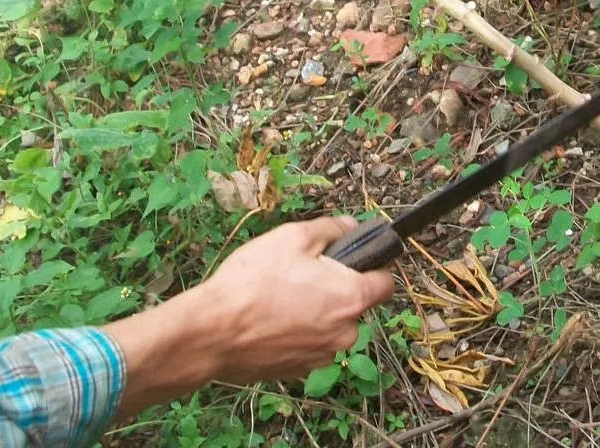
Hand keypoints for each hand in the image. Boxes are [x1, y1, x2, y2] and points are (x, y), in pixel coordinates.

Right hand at [198, 216, 394, 382]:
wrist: (212, 331)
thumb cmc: (254, 281)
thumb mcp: (294, 238)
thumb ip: (331, 229)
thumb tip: (351, 227)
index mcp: (352, 299)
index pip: (387, 284)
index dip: (375, 267)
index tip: (356, 260)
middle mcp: (345, 333)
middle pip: (356, 306)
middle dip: (338, 289)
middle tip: (305, 274)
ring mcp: (321, 357)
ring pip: (331, 327)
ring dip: (317, 312)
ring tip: (282, 297)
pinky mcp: (297, 371)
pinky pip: (309, 345)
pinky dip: (298, 333)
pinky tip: (272, 319)